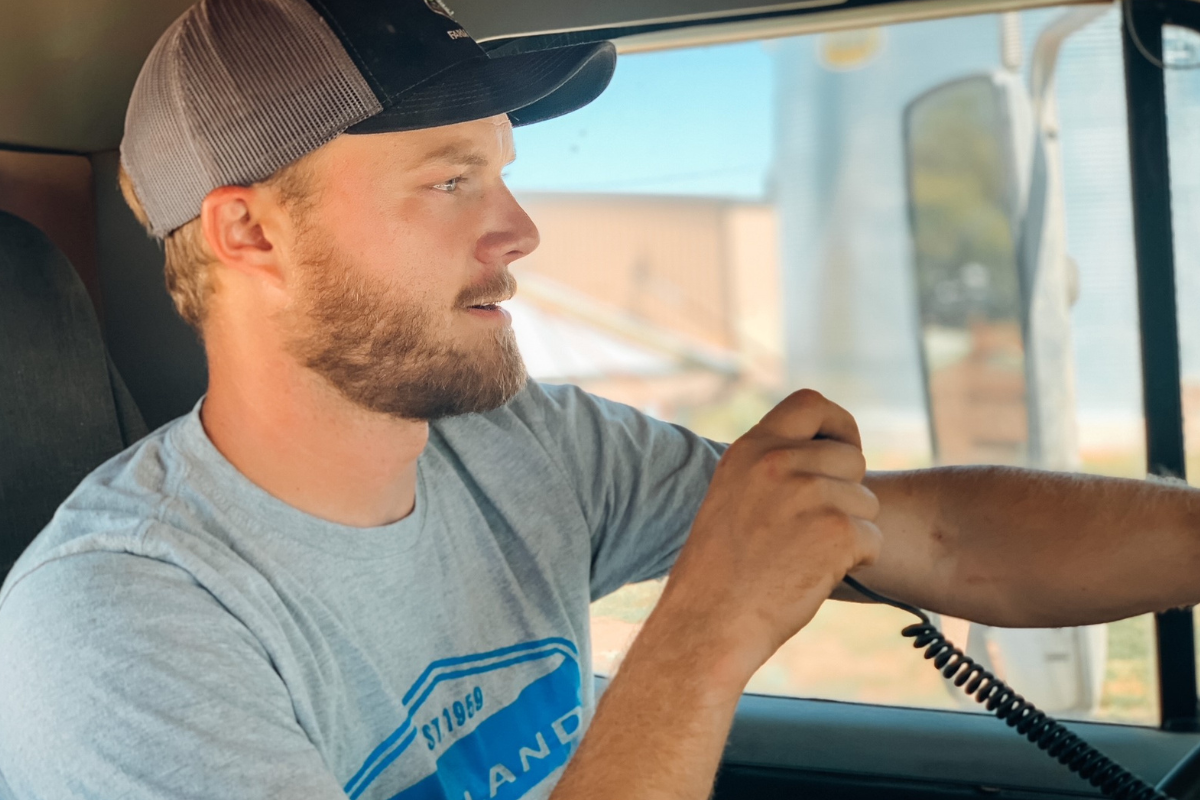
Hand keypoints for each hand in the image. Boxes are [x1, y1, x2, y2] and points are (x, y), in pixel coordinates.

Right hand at [657, 389, 882, 682]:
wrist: (708, 624)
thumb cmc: (718, 573)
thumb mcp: (733, 496)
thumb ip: (772, 469)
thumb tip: (830, 459)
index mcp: (750, 449)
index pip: (811, 402)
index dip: (838, 425)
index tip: (840, 452)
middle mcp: (778, 462)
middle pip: (851, 459)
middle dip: (847, 493)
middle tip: (817, 529)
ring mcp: (808, 494)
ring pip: (866, 501)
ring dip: (850, 531)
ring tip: (806, 558)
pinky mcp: (835, 531)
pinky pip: (872, 539)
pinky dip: (856, 561)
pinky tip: (816, 576)